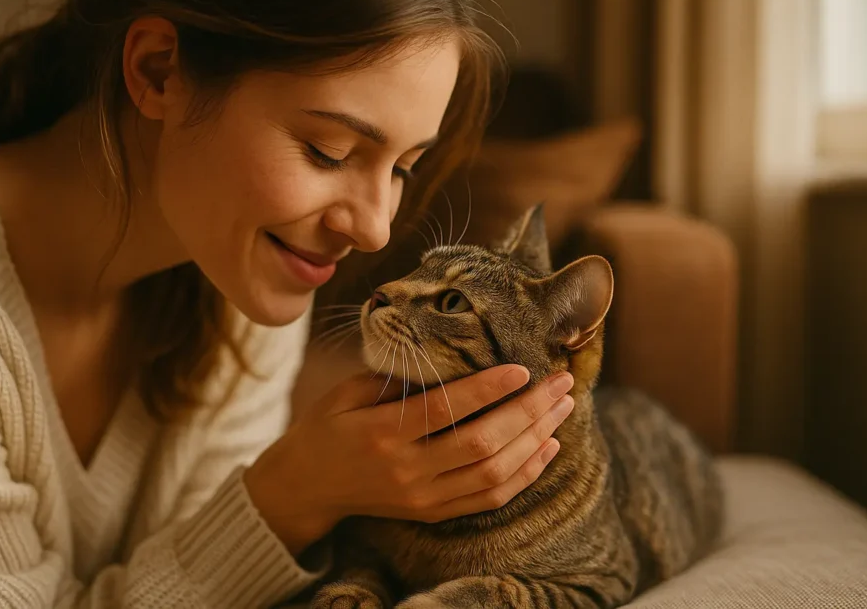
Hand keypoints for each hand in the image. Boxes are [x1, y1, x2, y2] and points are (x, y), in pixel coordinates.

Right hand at [244, 364, 573, 554]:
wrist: (305, 488)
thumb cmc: (325, 428)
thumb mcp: (345, 393)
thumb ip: (392, 378)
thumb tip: (445, 354)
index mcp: (381, 433)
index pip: (445, 410)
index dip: (488, 389)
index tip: (522, 367)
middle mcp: (407, 470)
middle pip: (482, 444)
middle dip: (529, 411)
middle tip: (561, 383)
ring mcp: (423, 497)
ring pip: (494, 473)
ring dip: (535, 440)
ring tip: (562, 409)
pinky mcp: (433, 512)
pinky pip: (490, 498)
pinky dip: (524, 473)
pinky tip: (546, 447)